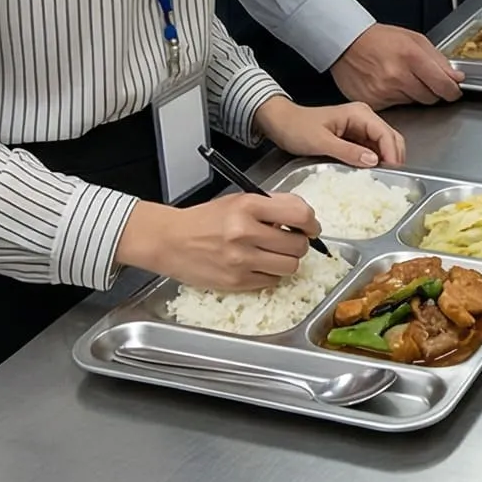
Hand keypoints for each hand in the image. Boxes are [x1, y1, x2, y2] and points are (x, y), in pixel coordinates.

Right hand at [116, 196, 314, 292]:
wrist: (169, 241)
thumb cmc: (205, 219)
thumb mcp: (239, 200)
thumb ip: (272, 206)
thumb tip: (304, 218)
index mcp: (248, 206)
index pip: (300, 214)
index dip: (312, 223)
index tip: (311, 227)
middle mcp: (245, 233)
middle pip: (298, 245)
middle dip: (299, 244)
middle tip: (290, 241)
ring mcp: (240, 260)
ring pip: (290, 266)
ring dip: (287, 261)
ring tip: (274, 254)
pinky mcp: (235, 281)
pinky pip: (271, 281)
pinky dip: (270, 275)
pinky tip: (258, 265)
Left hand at [254, 96, 405, 169]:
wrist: (278, 122)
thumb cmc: (296, 128)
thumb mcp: (320, 142)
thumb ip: (347, 151)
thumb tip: (373, 161)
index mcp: (360, 114)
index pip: (386, 134)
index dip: (392, 154)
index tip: (394, 173)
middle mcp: (365, 118)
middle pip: (391, 137)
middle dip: (394, 157)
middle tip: (393, 179)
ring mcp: (360, 127)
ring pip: (383, 144)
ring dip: (386, 159)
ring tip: (384, 178)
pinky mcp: (354, 136)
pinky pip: (371, 149)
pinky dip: (375, 160)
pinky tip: (372, 172)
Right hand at [330, 24, 462, 107]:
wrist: (347, 43)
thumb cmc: (380, 39)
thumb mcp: (415, 39)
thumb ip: (439, 60)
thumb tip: (456, 78)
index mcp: (411, 57)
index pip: (443, 84)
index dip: (452, 90)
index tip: (454, 90)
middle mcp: (397, 76)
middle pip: (430, 97)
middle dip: (433, 90)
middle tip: (423, 79)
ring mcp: (383, 91)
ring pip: (413, 103)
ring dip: (413, 94)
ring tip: (400, 77)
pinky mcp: (372, 102)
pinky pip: (395, 107)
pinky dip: (396, 98)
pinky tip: (388, 84)